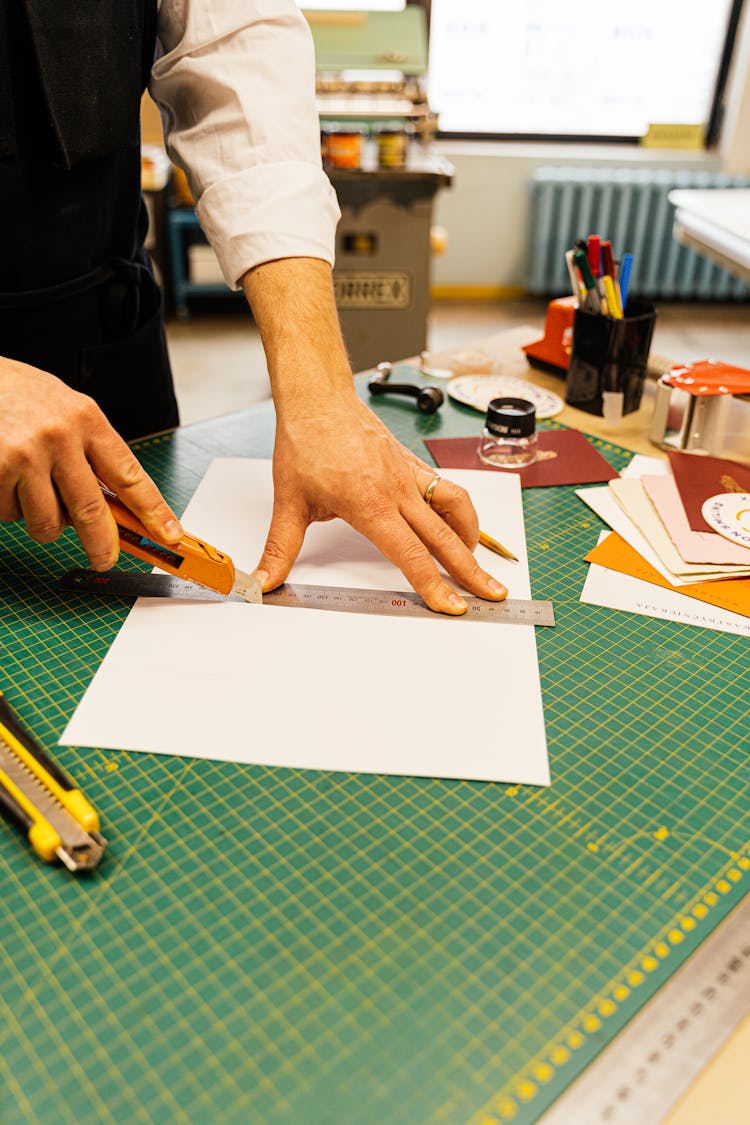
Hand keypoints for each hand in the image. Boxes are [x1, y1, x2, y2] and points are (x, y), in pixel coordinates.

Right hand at [0, 356, 181, 567]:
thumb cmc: (17, 393)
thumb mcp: (65, 410)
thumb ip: (88, 452)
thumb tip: (110, 507)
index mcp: (86, 419)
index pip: (130, 475)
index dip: (154, 512)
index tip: (170, 536)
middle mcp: (59, 437)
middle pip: (92, 512)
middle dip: (102, 545)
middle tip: (105, 558)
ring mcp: (25, 456)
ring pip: (48, 522)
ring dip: (43, 522)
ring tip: (30, 491)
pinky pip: (11, 515)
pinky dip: (10, 508)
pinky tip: (5, 479)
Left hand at [242, 257, 506, 614]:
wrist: (317, 398)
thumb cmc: (305, 442)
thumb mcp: (288, 502)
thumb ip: (279, 549)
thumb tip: (263, 583)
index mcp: (370, 505)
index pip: (411, 555)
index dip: (433, 585)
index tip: (452, 606)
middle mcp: (397, 490)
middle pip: (446, 539)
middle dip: (472, 572)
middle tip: (493, 594)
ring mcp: (409, 475)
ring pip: (456, 510)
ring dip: (471, 539)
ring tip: (475, 564)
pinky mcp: (412, 464)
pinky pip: (447, 490)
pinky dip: (459, 513)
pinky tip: (457, 527)